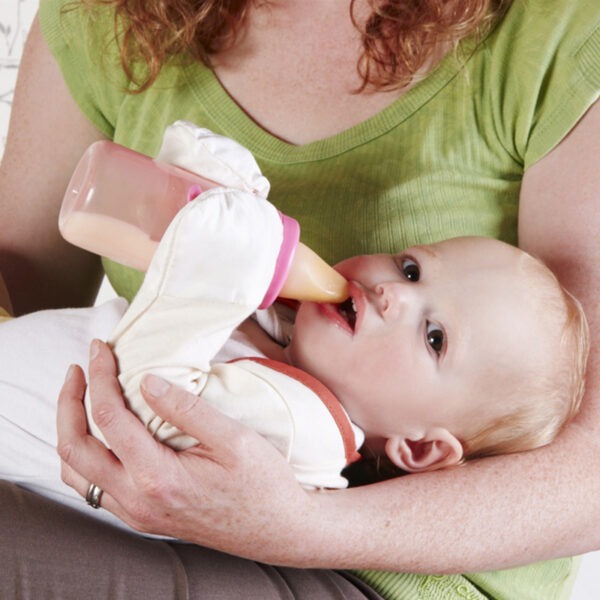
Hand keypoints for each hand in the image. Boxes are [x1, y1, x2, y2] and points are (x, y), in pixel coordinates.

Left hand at [57, 340, 316, 563]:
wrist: (276, 531)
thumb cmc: (262, 484)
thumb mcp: (234, 439)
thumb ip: (187, 409)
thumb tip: (146, 381)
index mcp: (157, 477)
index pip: (109, 418)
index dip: (100, 377)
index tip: (100, 348)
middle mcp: (136, 500)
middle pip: (75, 447)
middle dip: (69, 401)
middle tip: (78, 367)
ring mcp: (135, 514)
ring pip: (75, 473)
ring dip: (69, 430)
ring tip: (80, 397)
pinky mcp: (140, 517)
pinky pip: (92, 488)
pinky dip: (84, 455)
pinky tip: (99, 435)